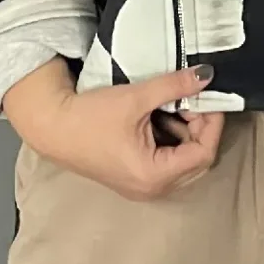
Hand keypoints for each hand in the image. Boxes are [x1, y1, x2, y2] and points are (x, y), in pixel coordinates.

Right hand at [2, 58, 226, 199]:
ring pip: (183, 162)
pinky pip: (167, 163)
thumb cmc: (88, 116)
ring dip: (186, 133)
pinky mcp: (134, 179)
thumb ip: (175, 86)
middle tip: (194, 101)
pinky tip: (160, 117)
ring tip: (175, 105)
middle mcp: (152, 188)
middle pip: (197, 161)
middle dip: (200, 129)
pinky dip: (171, 140)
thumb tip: (206, 75)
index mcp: (154, 174)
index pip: (203, 153)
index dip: (212, 124)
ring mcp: (143, 187)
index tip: (208, 98)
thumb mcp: (136, 98)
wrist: (51, 126)